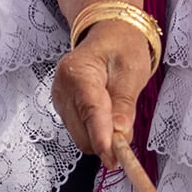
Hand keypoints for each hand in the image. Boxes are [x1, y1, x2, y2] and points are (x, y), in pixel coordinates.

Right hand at [50, 24, 154, 167]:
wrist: (108, 34)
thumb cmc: (123, 48)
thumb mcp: (132, 72)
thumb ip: (125, 104)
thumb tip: (120, 134)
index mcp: (78, 72)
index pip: (90, 111)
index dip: (102, 137)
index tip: (112, 158)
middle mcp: (61, 88)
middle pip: (82, 132)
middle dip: (106, 138)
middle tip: (127, 129)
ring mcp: (59, 100)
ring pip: (81, 137)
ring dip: (102, 136)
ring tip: (117, 112)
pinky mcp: (63, 108)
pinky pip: (80, 132)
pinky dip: (96, 131)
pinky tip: (106, 114)